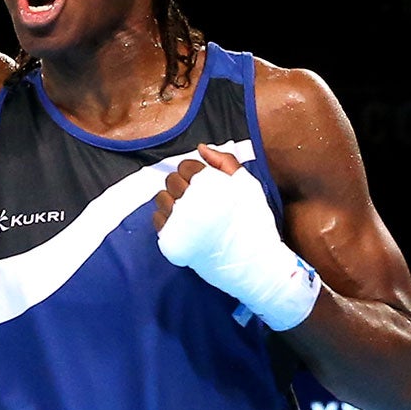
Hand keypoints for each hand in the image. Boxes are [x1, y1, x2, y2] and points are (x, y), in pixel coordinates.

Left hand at [156, 143, 321, 330]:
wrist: (253, 262)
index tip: (205, 184)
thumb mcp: (247, 185)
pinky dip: (166, 219)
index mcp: (207, 185)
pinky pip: (157, 219)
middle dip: (183, 185)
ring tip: (191, 211)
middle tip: (199, 199)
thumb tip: (201, 148)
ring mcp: (178, 223)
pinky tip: (184, 224)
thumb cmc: (253, 221)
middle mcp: (189, 202)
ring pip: (161, 198)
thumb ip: (224, 162)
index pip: (185, 166)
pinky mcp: (171, 241)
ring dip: (173, 201)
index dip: (195, 173)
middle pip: (170, 180)